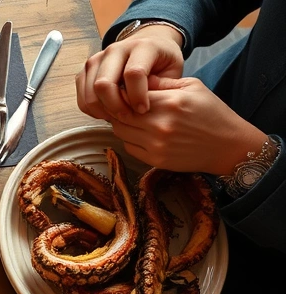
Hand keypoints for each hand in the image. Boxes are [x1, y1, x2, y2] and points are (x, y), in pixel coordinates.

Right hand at [76, 26, 183, 120]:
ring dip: (102, 110)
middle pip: (103, 83)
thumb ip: (161, 87)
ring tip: (117, 116)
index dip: (137, 96)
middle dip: (115, 107)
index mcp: (142, 46)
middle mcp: (115, 49)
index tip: (143, 110)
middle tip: (127, 118)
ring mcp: (97, 59)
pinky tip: (107, 112)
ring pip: (90, 92)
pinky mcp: (86, 70)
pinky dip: (92, 110)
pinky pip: (82, 96)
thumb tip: (141, 106)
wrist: (148, 44)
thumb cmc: (162, 62)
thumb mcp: (171, 71)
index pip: (133, 73)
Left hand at [110, 76, 266, 174]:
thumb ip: (163, 81)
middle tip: (125, 106)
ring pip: (120, 132)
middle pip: (120, 115)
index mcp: (169, 103)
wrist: (229, 146)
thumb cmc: (212, 112)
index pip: (127, 96)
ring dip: (123, 124)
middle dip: (119, 109)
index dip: (122, 93)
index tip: (125, 92)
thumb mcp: (193, 87)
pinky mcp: (156, 160)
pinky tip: (141, 134)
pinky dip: (130, 140)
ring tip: (133, 119)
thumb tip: (137, 78)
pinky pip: (129, 148)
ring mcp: (156, 145)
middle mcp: (160, 125)